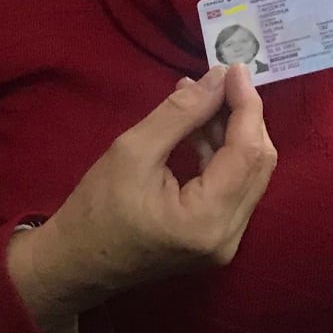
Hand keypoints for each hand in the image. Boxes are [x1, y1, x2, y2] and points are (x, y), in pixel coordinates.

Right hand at [6, 64, 276, 330]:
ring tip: (201, 98)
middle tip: (219, 81)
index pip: (248, 152)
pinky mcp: (216, 239)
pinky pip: (234, 187)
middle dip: (244, 116)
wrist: (74, 265)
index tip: (234, 67)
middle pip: (258, 163)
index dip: (246, 105)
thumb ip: (181, 114)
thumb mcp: (133, 150)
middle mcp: (228, 236)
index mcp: (207, 220)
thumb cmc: (95, 210)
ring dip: (232, 133)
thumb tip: (219, 79)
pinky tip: (199, 129)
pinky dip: (222, 154)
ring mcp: (225, 242)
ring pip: (249, 174)